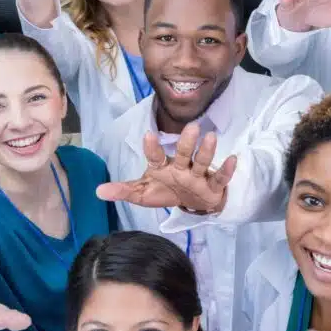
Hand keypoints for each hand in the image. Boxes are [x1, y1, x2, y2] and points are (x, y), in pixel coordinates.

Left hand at [95, 122, 236, 212]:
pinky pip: (220, 178)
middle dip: (186, 141)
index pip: (156, 156)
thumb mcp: (143, 194)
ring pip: (202, 161)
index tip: (148, 135)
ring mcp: (198, 176)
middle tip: (191, 126)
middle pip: (183, 153)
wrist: (192, 204)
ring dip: (207, 151)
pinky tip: (233, 159)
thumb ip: (124, 191)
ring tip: (211, 137)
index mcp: (163, 167)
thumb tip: (98, 191)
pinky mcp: (212, 187)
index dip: (152, 147)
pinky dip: (226, 170)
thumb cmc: (166, 191)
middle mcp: (181, 167)